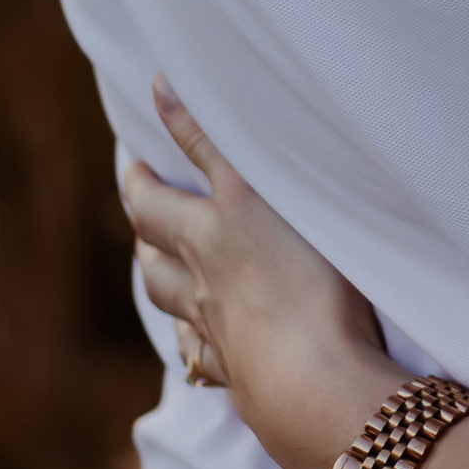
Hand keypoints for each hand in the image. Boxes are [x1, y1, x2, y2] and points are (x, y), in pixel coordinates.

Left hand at [122, 83, 388, 468]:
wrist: (313, 383)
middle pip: (154, 220)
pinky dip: (185, 333)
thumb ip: (312, 174)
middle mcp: (209, 259)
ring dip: (149, 261)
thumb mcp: (330, 212)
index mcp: (234, 214)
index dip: (178, 117)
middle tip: (135, 177)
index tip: (158, 85)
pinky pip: (191, 343)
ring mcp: (210, 314)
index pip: (199, 151)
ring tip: (147, 250)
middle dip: (140, 193)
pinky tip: (190, 335)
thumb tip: (310, 135)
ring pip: (160, 282)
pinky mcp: (225, 360)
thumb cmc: (333, 292)